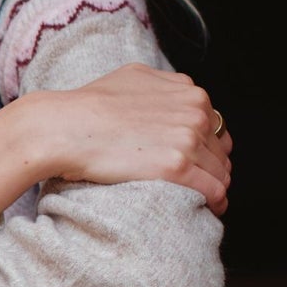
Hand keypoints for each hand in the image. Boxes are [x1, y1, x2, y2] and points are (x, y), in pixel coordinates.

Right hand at [51, 65, 232, 214]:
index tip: (198, 162)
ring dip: (215, 187)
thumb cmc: (89, 105)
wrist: (65, 127)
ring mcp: (187, 139)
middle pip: (221, 151)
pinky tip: (209, 208)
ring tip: (205, 201)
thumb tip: (174, 98)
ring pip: (220, 172)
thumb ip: (164, 88)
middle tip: (199, 185)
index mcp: (188, 92)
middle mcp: (195, 112)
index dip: (207, 147)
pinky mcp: (176, 167)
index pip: (215, 126)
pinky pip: (213, 190)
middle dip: (212, 168)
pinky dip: (216, 202)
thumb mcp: (135, 78)